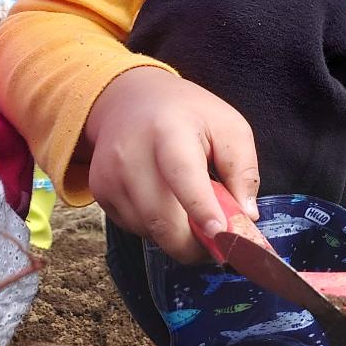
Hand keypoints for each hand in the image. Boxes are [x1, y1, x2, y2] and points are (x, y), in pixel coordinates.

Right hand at [84, 67, 259, 261]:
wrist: (130, 100)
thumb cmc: (188, 114)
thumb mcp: (229, 127)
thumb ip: (243, 170)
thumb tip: (245, 217)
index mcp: (169, 132)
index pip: (184, 177)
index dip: (202, 210)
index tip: (221, 235)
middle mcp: (131, 155)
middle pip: (161, 217)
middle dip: (194, 244)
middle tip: (220, 245)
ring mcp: (109, 176)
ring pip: (148, 229)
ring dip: (177, 236)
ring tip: (195, 215)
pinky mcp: (100, 192)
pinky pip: (133, 226)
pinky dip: (156, 227)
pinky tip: (168, 204)